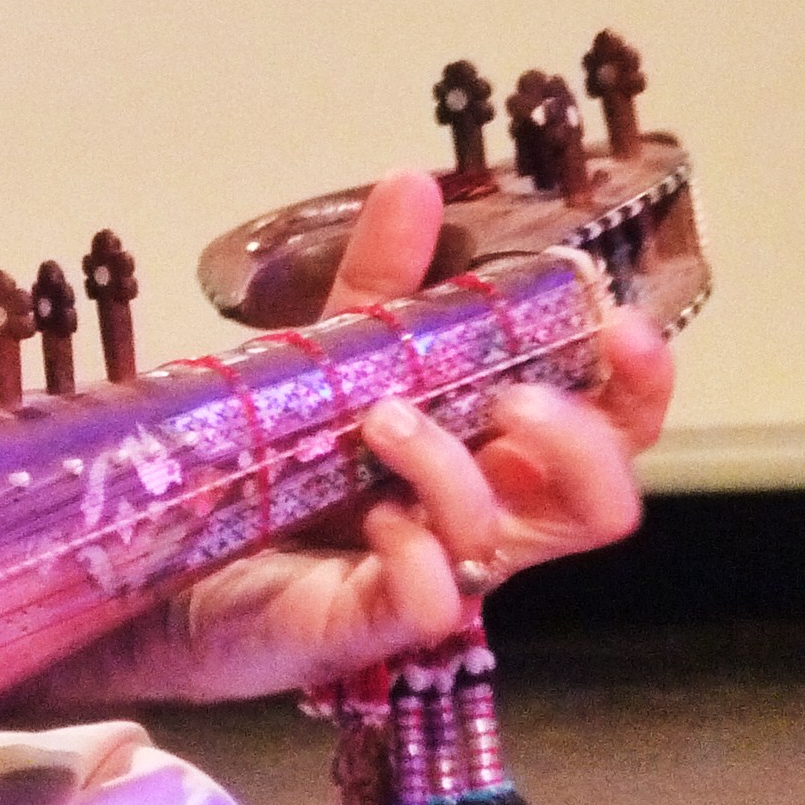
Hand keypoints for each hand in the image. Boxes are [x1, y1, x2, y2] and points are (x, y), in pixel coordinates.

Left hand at [0, 168, 673, 714]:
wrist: (164, 557)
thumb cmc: (270, 466)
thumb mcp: (332, 359)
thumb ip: (380, 281)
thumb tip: (413, 180)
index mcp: (491, 453)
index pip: (610, 430)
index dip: (640, 385)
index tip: (621, 324)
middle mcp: (479, 520)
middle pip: (599, 502)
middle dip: (579, 439)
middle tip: (513, 394)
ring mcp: (430, 577)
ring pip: (505, 541)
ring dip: (456, 470)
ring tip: (383, 420)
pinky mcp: (367, 624)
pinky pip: (431, 602)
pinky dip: (416, 555)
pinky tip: (372, 520)